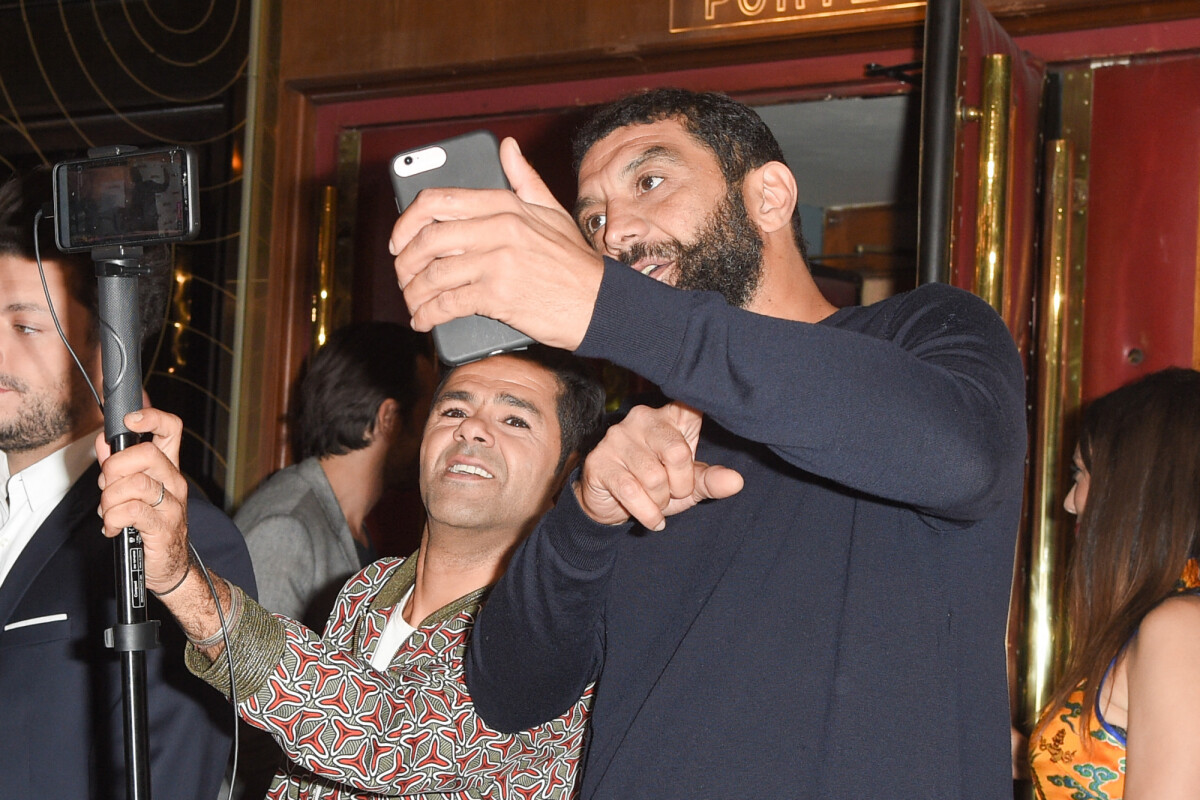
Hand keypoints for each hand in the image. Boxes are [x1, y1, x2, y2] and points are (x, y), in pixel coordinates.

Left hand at [96, 408, 190, 594]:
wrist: (170, 566)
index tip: (130, 420)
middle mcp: (174, 482)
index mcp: (168, 468)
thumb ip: (119, 466)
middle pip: (146, 454)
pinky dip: (113, 519)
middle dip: (114, 468)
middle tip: (107, 486)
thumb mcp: (134, 492)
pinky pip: (131, 511)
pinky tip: (112, 527)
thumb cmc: (151, 527)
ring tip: (109, 512)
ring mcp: (172, 504)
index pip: (171, 430)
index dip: (151, 417)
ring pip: (135, 484)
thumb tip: (104, 442)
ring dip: (110, 499)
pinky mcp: (163, 526)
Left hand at [390, 137, 604, 350]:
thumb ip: (524, 179)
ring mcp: (497, 262)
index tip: (398, 239)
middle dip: (405, 263)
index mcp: (506, 205)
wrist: (599, 304)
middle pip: (428, 239)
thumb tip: (506, 147)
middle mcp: (499, 229)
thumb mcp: (551, 212)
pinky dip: (429, 315)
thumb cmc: (574, 262)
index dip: (407, 221)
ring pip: (434, 274)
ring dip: (414, 294)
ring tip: (413, 303)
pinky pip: (448, 304)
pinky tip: (425, 321)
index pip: (438, 201)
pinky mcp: (498, 296)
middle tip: (402, 277)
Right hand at [576, 402, 743, 530]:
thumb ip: (711, 480)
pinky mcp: (599, 461)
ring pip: (654, 477)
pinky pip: (631, 491)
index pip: (692, 407)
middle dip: (681, 485)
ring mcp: (617, 437)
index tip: (705, 435)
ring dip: (660, 501)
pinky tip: (652, 519)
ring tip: (656, 502)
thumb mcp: (688, 485)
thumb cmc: (654, 488)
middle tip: (673, 493)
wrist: (610, 506)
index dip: (701, 415)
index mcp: (670, 417)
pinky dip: (647, 513)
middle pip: (677, 453)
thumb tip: (736, 481)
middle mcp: (642, 418)